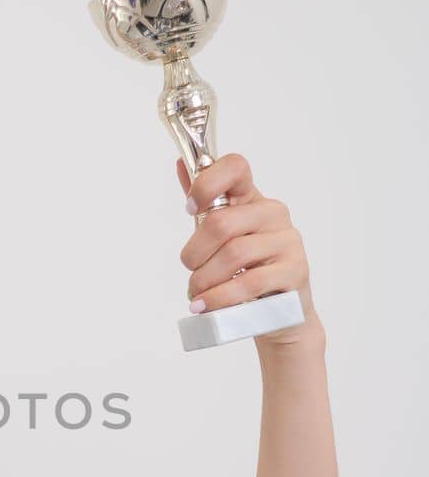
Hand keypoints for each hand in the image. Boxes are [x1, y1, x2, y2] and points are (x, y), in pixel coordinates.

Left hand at [176, 154, 324, 355]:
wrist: (280, 312)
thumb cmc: (247, 268)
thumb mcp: (223, 236)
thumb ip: (205, 203)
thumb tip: (181, 164)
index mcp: (252, 199)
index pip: (236, 167)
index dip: (206, 183)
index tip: (190, 208)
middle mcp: (273, 213)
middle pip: (222, 223)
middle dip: (194, 253)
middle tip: (190, 270)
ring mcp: (288, 241)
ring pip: (234, 254)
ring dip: (205, 279)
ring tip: (197, 294)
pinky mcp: (295, 271)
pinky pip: (249, 283)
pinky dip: (220, 297)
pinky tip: (206, 305)